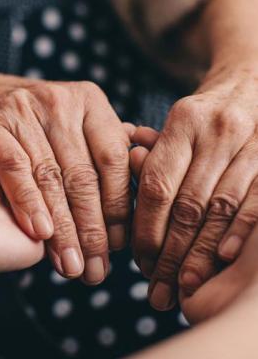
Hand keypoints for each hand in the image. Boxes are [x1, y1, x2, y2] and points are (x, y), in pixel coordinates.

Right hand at [0, 76, 130, 283]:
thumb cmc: (41, 126)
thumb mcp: (77, 128)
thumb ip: (106, 154)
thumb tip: (140, 195)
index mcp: (90, 101)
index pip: (113, 161)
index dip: (118, 208)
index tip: (118, 248)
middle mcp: (59, 101)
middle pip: (82, 174)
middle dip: (91, 229)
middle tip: (94, 270)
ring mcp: (23, 109)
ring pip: (49, 178)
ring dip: (61, 228)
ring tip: (70, 265)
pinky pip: (14, 168)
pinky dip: (28, 203)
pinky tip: (40, 234)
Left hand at [132, 58, 257, 310]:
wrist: (256, 84)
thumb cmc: (206, 116)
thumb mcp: (176, 123)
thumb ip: (152, 149)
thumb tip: (128, 163)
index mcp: (184, 122)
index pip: (157, 185)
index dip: (146, 228)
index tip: (138, 261)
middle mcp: (217, 132)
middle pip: (188, 204)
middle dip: (170, 252)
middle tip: (157, 287)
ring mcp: (253, 145)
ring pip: (220, 209)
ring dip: (201, 253)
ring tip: (185, 287)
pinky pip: (257, 202)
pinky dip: (238, 232)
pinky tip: (223, 260)